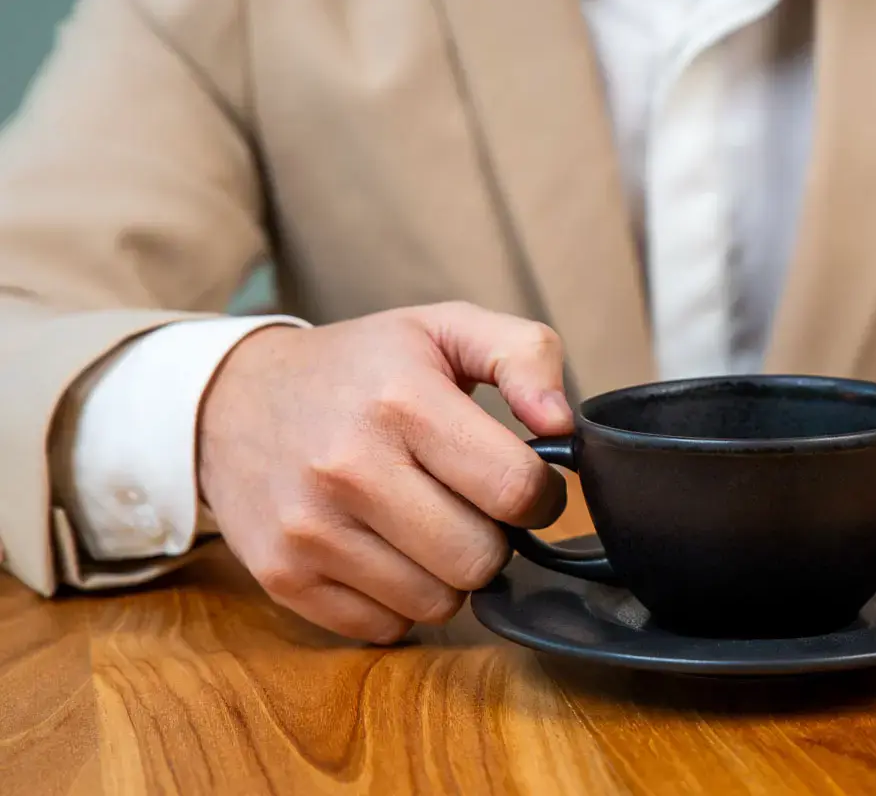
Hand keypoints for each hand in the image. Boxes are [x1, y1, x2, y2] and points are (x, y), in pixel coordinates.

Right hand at [198, 302, 572, 642]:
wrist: (230, 400)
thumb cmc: (361, 368)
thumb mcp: (445, 328)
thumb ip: (526, 354)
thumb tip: (563, 424)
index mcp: (402, 400)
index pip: (515, 489)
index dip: (539, 495)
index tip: (522, 483)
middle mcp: (349, 467)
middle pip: (480, 559)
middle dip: (493, 538)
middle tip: (469, 506)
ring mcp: (309, 529)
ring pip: (438, 603)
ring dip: (448, 574)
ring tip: (424, 524)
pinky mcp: (282, 577)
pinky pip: (385, 628)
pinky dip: (398, 600)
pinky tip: (383, 550)